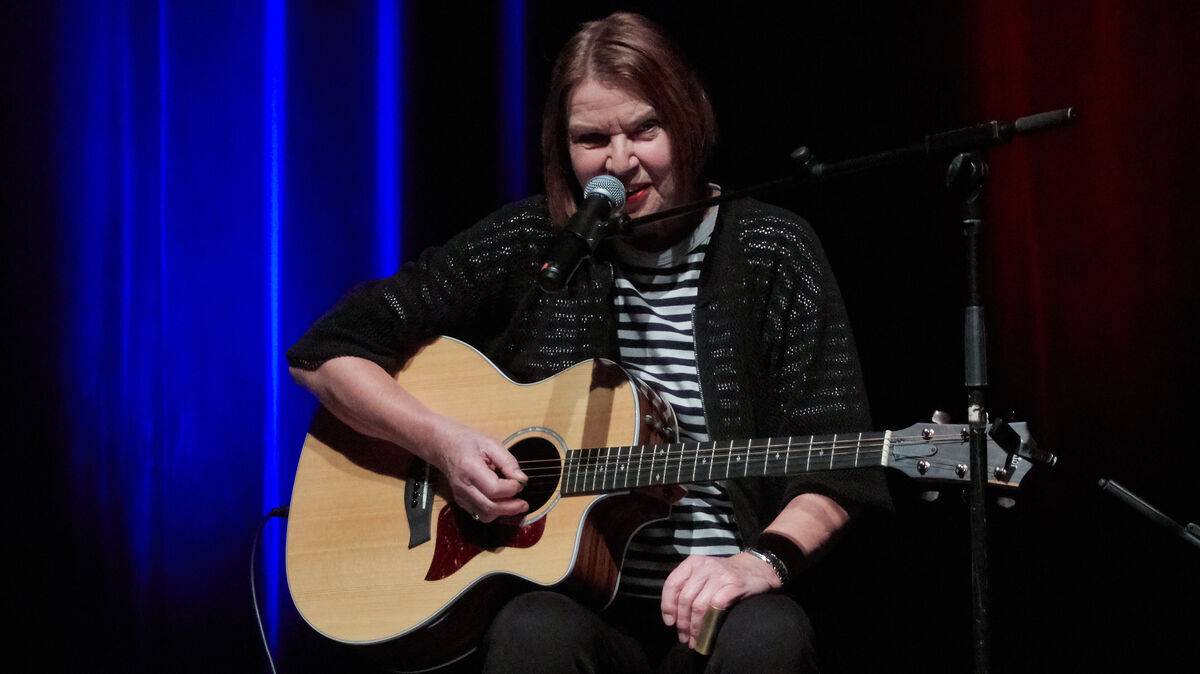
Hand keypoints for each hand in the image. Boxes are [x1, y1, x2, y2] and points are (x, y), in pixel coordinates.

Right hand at [426, 417, 528, 522]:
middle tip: (524, 504)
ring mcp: (460, 496)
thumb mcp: (490, 443)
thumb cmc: (466, 441)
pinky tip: (503, 504)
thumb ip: (508, 461)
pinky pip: (479, 513)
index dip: (511, 489)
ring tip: (516, 505)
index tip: (521, 483)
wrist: (443, 446)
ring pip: (484, 515)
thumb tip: (521, 479)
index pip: (494, 489)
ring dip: (502, 513)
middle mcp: (463, 486)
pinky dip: (493, 512)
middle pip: (489, 507)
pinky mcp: (461, 501)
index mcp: (470, 469)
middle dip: (510, 508)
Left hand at [660, 552, 781, 648]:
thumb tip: (672, 616)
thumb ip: (688, 588)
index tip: (670, 622)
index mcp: (693, 563)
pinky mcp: (734, 585)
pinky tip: (709, 633)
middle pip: (685, 599)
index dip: (668, 606)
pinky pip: (716, 607)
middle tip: (684, 638)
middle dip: (682, 623)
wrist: (757, 567)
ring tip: (695, 640)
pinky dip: (710, 623)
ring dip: (695, 627)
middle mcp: (704, 567)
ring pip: (698, 606)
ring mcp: (720, 575)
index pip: (672, 584)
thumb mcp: (703, 573)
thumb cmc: (725, 575)